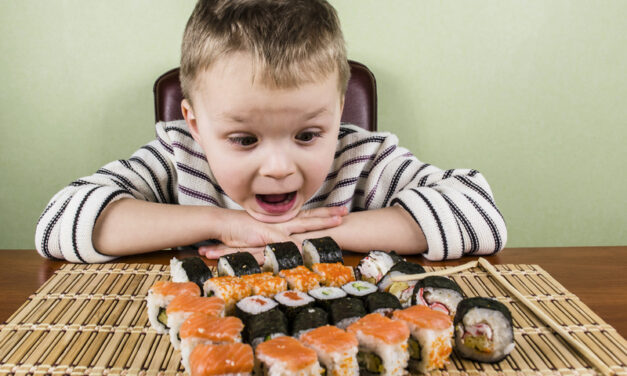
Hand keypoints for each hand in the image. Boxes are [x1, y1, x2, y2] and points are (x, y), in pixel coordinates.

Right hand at [199, 206, 347, 261]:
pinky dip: (293, 245)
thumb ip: (277, 242)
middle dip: (329, 216)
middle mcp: (283, 224)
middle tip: (346, 212)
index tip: (340, 212)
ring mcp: (275, 229)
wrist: (223, 224)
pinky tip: (306, 249)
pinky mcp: (265, 236)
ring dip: (319, 225)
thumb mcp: (262, 238)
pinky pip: (282, 241)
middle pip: (310, 218)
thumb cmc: (240, 230)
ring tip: (337, 224)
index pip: (308, 217)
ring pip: (302, 226)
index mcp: (283, 223)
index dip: (324, 215)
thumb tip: (292, 247)